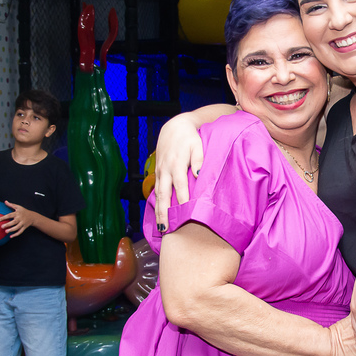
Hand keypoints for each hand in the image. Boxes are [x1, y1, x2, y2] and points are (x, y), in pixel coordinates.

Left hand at [0, 202, 36, 238]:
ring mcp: (23, 223)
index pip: (10, 215)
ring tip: (6, 232)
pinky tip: (10, 236)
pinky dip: (16, 234)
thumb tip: (5, 201)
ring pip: (17, 227)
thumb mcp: (18, 207)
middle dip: (8, 224)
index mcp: (17, 213)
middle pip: (14, 222)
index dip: (4, 217)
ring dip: (12, 230)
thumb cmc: (23, 211)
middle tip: (2, 227)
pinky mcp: (24, 227)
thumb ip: (11, 205)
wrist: (32, 216)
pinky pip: (20, 231)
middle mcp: (20, 218)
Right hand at [153, 114, 203, 232]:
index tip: (185, 214)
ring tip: (161, 227)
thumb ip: (198, 159)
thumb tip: (198, 174)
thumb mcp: (197, 144)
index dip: (182, 200)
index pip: (180, 186)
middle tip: (166, 228)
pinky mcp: (158, 172)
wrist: (174, 127)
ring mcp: (160, 172)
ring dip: (159, 211)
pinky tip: (159, 214)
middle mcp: (166, 170)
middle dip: (164, 212)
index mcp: (176, 164)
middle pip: (164, 194)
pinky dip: (157, 203)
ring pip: (158, 195)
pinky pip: (156, 190)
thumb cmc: (189, 137)